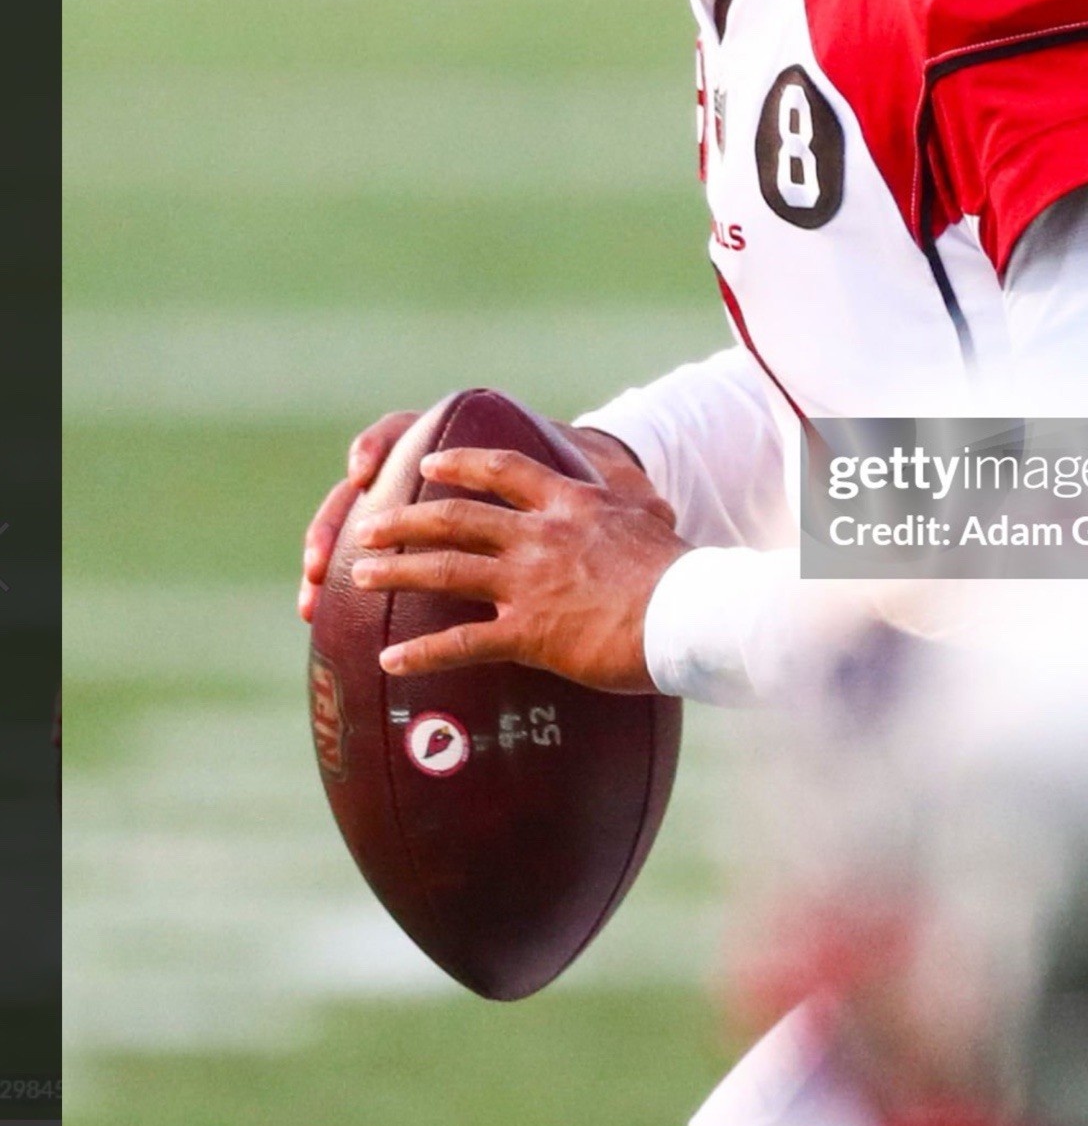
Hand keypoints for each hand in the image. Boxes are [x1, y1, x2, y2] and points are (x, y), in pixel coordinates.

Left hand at [299, 412, 672, 622]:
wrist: (692, 611)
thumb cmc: (683, 572)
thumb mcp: (654, 520)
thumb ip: (635, 504)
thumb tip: (646, 497)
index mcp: (570, 504)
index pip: (505, 471)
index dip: (464, 466)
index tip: (432, 464)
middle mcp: (539, 535)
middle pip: (457, 517)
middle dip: (406, 519)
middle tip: (369, 525)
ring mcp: (529, 582)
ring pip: (446, 569)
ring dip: (396, 572)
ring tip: (358, 575)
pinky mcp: (530, 631)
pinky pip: (462, 642)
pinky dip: (422, 653)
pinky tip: (391, 661)